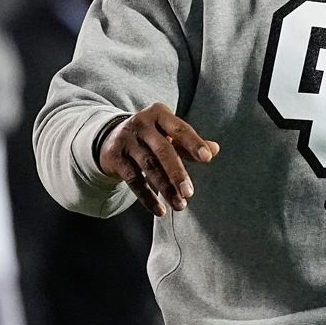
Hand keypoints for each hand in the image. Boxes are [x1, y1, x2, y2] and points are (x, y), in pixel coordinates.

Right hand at [98, 102, 219, 215]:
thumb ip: (190, 143)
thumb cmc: (151, 135)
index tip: (207, 158)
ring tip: (180, 205)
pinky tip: (160, 210)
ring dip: (165, 189)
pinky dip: (147, 197)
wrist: (110, 137)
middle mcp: (141, 124)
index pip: (180, 129)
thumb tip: (215, 149)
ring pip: (148, 167)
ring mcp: (126, 140)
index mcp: (159, 113)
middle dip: (177, 173)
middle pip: (163, 150)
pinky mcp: (114, 157)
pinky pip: (133, 180)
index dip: (194, 143)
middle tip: (190, 193)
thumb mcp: (169, 133)